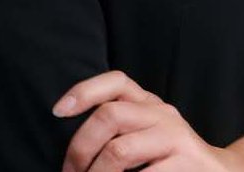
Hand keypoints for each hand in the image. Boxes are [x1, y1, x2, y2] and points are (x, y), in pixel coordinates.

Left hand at [52, 69, 243, 171]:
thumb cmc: (172, 158)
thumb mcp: (149, 132)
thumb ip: (122, 126)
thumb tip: (72, 145)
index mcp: (150, 103)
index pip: (116, 81)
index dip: (84, 91)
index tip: (57, 111)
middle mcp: (162, 114)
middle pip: (110, 115)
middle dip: (80, 147)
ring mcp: (175, 139)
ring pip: (120, 151)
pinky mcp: (186, 166)